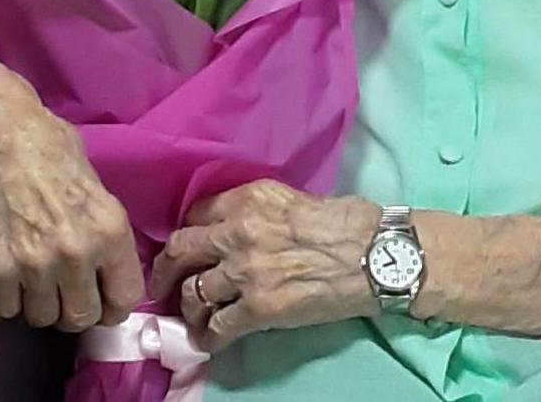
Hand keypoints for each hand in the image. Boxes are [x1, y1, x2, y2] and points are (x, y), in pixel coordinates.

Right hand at [0, 60, 143, 331]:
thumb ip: (105, 232)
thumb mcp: (96, 185)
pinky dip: (8, 296)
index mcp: (109, 230)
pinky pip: (6, 308)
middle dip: (75, 307)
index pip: (123, 301)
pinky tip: (11, 270)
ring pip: (42, 318)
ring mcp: (33, 264)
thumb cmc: (49, 146)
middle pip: (81, 318)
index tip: (102, 298)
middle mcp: (76, 253)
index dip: (112, 303)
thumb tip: (111, 269)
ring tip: (37, 277)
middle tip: (66, 290)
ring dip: (40, 303)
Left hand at [149, 179, 379, 350]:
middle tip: (164, 284)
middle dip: (166, 270)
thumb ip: (258, 212)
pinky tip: (208, 341)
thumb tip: (239, 229)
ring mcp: (244, 273)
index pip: (195, 213)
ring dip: (188, 308)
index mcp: (247, 200)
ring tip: (192, 317)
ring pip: (192, 292)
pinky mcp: (257, 309)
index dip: (188, 232)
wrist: (376, 256)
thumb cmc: (347, 223)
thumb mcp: (293, 199)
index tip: (187, 247)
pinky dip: (208, 338)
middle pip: (179, 250)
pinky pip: (216, 327)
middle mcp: (236, 232)